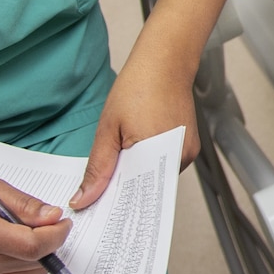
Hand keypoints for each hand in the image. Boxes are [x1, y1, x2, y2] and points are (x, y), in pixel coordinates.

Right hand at [0, 178, 70, 273]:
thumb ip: (24, 204)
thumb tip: (54, 216)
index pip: (32, 245)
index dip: (56, 235)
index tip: (63, 223)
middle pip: (35, 261)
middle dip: (49, 243)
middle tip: (45, 226)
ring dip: (38, 257)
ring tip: (22, 237)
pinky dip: (23, 269)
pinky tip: (9, 252)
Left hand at [74, 48, 198, 208]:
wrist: (165, 62)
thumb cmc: (138, 87)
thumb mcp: (108, 129)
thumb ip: (98, 168)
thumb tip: (84, 200)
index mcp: (158, 153)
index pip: (133, 193)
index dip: (113, 201)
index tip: (94, 210)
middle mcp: (179, 157)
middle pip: (146, 186)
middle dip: (124, 189)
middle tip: (100, 189)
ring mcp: (187, 152)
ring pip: (155, 176)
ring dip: (137, 173)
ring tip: (122, 158)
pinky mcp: (190, 147)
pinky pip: (165, 164)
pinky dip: (149, 161)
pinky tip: (137, 148)